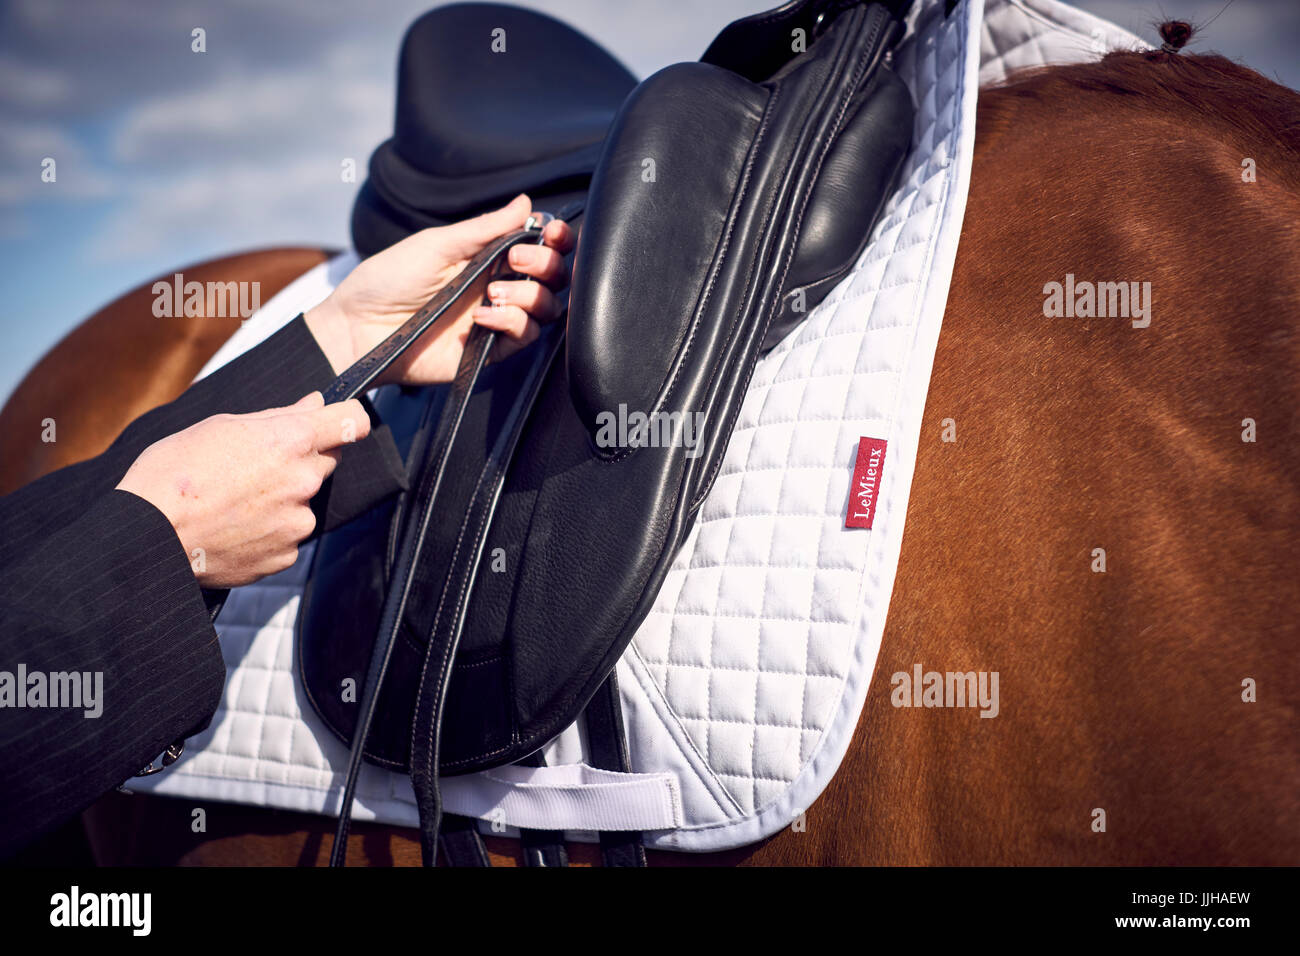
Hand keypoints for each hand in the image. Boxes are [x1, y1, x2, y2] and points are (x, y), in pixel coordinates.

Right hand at [116, 393, 370, 587]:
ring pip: (303, 502)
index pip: (352, 422)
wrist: (145, 538)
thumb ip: (278, 417)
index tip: (336, 422)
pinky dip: (268, 530)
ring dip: (281, 499)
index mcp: (291, 440)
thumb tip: (315, 404)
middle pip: (324, 461)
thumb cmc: (171, 474)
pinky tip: (233, 527)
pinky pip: (287, 536)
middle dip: (299, 459)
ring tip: (233, 502)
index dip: (346, 418)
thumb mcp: (220, 426)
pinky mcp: (285, 555)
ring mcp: (297, 522)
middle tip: (253, 467)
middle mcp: (303, 481)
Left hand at [304, 194, 573, 385]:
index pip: (539, 248)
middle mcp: (498, 286)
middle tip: (517, 260)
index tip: (552, 233)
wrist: (359, 329)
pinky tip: (483, 317)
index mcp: (488, 256)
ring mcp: (496, 319)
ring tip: (493, 293)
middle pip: (553, 278)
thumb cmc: (388, 280)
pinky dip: (512, 323)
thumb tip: (526, 202)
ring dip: (529, 295)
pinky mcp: (489, 351)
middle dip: (545, 264)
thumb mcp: (437, 243)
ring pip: (546, 309)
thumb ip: (486, 227)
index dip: (555, 241)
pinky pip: (524, 337)